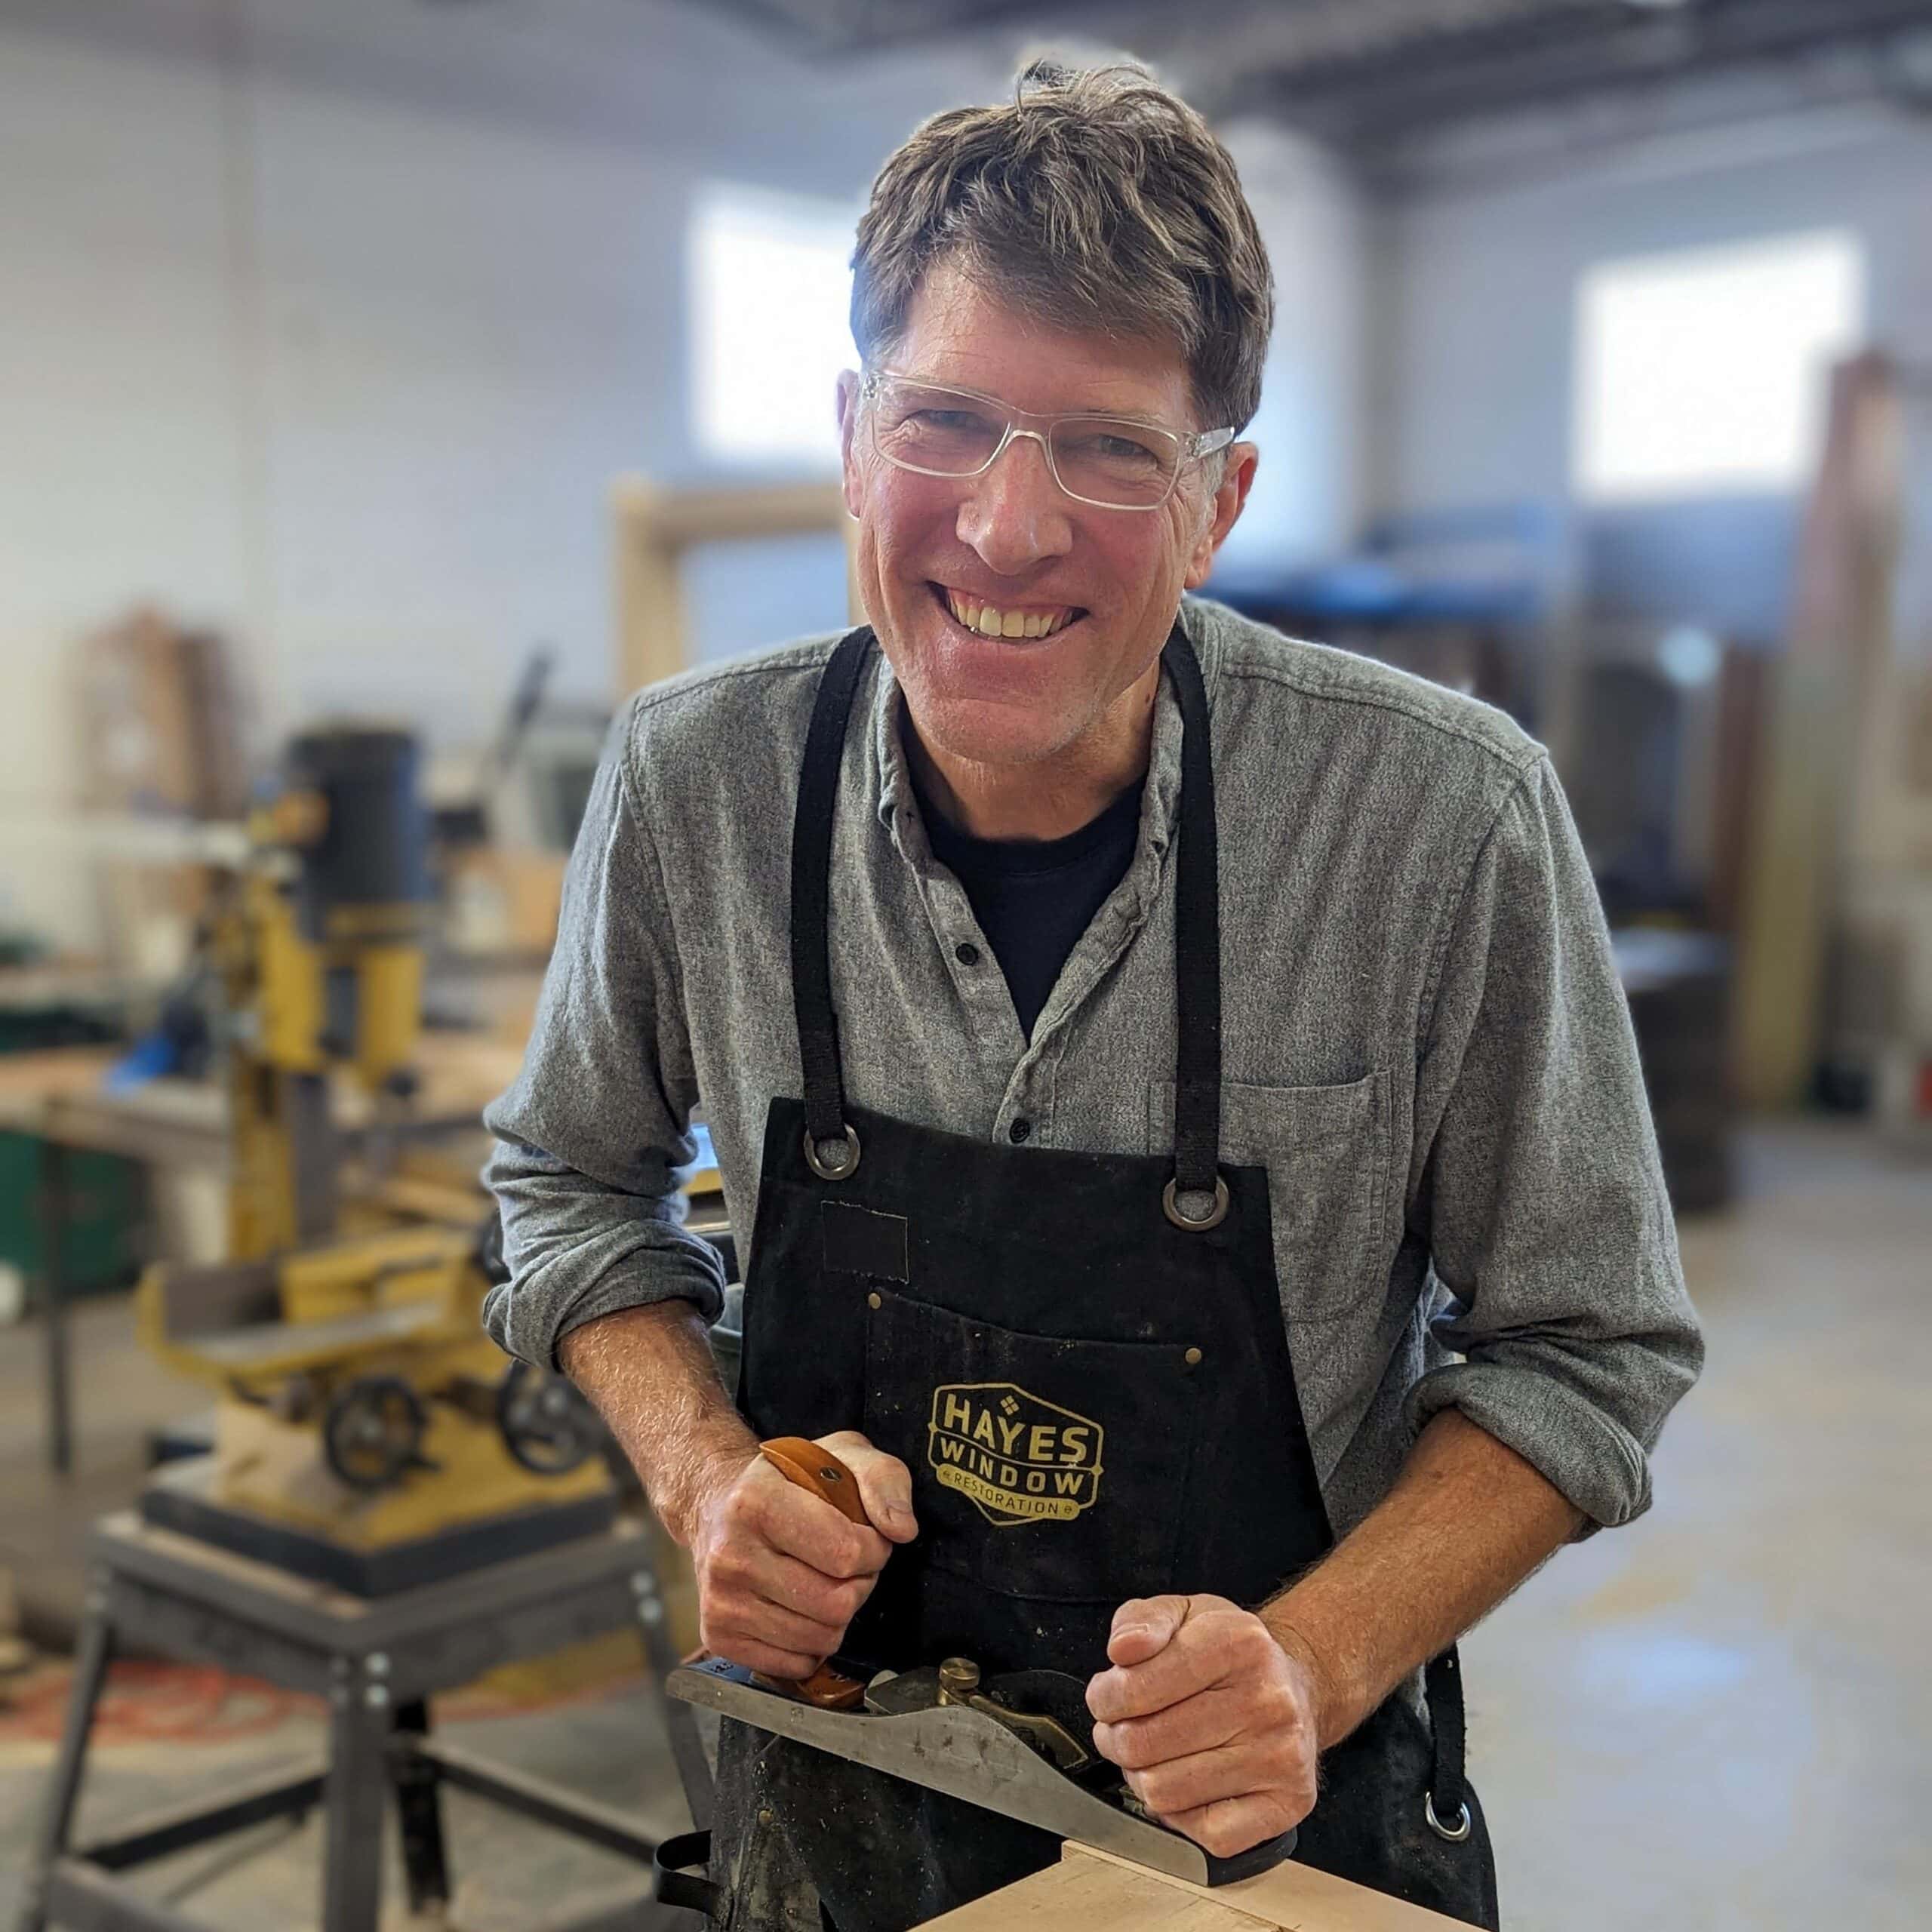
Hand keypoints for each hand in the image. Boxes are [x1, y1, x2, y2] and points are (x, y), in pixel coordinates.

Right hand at [690, 1430, 917, 1679]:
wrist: (717, 1507)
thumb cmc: (788, 1482)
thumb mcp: (843, 1454)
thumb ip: (883, 1479)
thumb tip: (901, 1529)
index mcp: (756, 1502)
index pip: (845, 1553)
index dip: (875, 1549)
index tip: (868, 1536)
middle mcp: (730, 1555)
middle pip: (835, 1604)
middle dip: (860, 1584)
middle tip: (848, 1563)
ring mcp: (720, 1601)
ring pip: (819, 1639)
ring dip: (838, 1615)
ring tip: (824, 1580)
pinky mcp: (719, 1636)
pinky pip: (795, 1664)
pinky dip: (811, 1643)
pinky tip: (800, 1607)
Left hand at [1085, 1594, 1323, 1858]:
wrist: (1297, 1689)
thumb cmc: (1231, 1655)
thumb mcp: (1184, 1613)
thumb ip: (1143, 1620)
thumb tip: (1123, 1649)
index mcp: (1239, 1643)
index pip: (1136, 1688)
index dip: (1104, 1698)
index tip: (1106, 1696)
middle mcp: (1268, 1701)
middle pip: (1143, 1745)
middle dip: (1115, 1738)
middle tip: (1121, 1728)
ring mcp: (1281, 1757)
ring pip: (1165, 1793)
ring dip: (1141, 1777)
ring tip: (1152, 1754)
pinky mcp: (1288, 1803)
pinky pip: (1207, 1834)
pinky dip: (1183, 1816)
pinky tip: (1187, 1784)